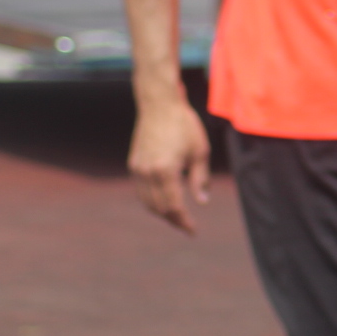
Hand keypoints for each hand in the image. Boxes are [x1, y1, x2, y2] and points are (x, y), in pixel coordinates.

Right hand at [128, 98, 210, 233]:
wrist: (159, 104)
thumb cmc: (185, 125)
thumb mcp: (200, 152)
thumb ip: (200, 179)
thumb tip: (202, 202)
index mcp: (166, 171)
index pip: (174, 206)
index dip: (184, 222)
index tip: (193, 231)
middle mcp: (148, 173)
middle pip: (159, 208)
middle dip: (174, 220)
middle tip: (187, 226)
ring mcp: (138, 169)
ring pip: (147, 202)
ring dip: (162, 213)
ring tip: (178, 217)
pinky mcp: (134, 164)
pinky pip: (142, 191)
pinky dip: (152, 200)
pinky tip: (165, 201)